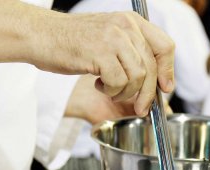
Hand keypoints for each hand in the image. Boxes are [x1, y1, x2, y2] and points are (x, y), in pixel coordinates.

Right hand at [0, 0, 174, 116]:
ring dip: (124, 92)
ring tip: (109, 88)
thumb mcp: (110, 41)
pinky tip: (98, 83)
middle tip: (139, 108)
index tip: (165, 89)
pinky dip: (111, 91)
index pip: (165, 46)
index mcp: (132, 21)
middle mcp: (126, 26)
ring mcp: (114, 38)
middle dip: (147, 94)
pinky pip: (119, 82)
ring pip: (137, 77)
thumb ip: (132, 55)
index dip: (168, 70)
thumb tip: (158, 86)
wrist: (41, 36)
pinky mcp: (101, 52)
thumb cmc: (73, 43)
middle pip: (151, 67)